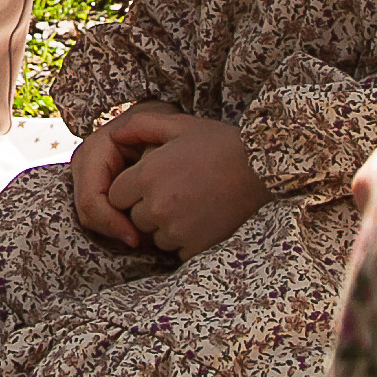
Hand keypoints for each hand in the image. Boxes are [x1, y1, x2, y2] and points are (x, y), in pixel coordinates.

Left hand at [72, 105, 259, 257]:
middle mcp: (157, 205)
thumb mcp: (179, 125)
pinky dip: (186, 240)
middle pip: (134, 218)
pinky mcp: (196, 247)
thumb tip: (114, 135)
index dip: (131, 189)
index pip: (115, 195)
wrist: (262, 169)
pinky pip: (177, 250)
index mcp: (147, 175)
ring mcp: (176, 229)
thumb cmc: (220, 143)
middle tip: (176, 190)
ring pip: (154, 237)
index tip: (152, 180)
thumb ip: (140, 127)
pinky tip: (204, 219)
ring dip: (166, 226)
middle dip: (146, 207)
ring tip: (192, 204)